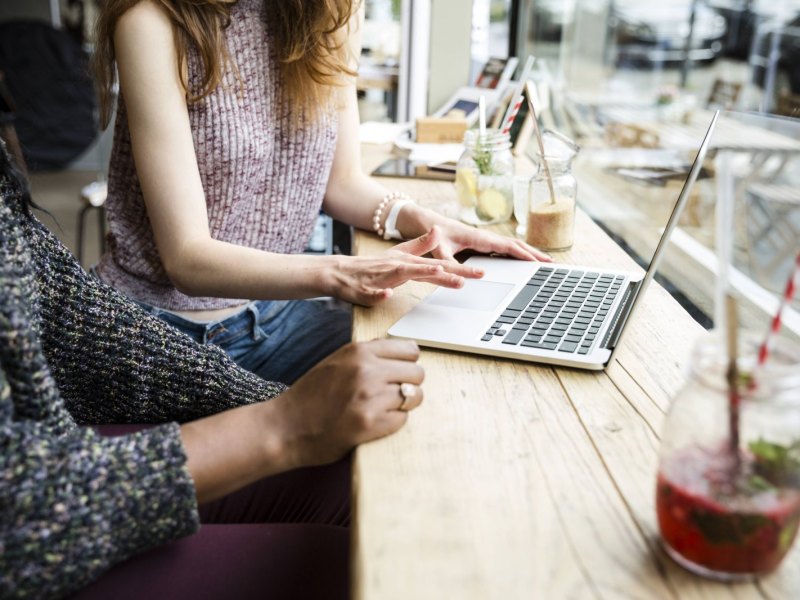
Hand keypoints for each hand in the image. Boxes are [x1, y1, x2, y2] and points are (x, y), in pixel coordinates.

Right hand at [272, 339, 424, 466]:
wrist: (285, 427)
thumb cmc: (311, 396)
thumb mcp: (336, 362)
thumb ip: (366, 355)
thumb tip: (399, 352)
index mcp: (359, 351)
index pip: (410, 349)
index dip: (407, 363)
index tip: (400, 373)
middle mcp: (367, 370)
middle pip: (417, 373)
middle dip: (410, 385)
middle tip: (393, 395)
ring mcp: (369, 397)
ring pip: (415, 396)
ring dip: (405, 405)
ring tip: (386, 410)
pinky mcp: (370, 424)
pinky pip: (403, 419)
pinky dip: (394, 422)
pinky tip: (376, 423)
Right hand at [330, 227, 483, 305]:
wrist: (341, 272)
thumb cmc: (372, 266)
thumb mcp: (399, 254)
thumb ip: (420, 245)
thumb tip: (438, 231)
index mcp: (408, 262)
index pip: (438, 266)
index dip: (460, 269)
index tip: (481, 273)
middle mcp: (398, 266)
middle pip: (428, 269)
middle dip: (451, 273)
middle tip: (473, 277)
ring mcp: (383, 277)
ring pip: (402, 274)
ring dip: (419, 273)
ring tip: (437, 272)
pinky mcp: (366, 289)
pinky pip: (373, 293)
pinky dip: (379, 294)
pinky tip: (387, 295)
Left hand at [396, 204, 552, 262]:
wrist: (430, 223)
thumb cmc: (435, 235)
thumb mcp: (439, 249)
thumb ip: (447, 260)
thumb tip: (456, 272)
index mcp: (480, 238)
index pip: (507, 246)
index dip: (523, 254)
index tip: (537, 262)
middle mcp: (486, 237)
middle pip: (516, 245)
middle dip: (534, 254)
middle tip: (551, 265)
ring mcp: (487, 240)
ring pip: (513, 245)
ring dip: (530, 253)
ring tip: (546, 263)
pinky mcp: (485, 243)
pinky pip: (506, 248)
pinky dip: (520, 253)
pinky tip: (527, 261)